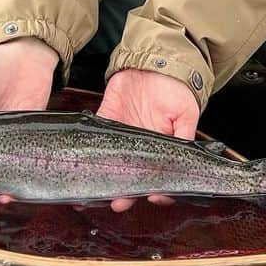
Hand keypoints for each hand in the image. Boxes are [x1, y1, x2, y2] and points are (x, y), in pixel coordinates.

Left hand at [97, 67, 199, 212]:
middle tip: (119, 203)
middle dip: (125, 193)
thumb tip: (185, 164)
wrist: (155, 61)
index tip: (152, 198)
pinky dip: (84, 157)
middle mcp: (140, 148)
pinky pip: (93, 142)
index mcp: (161, 148)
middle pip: (131, 177)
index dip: (156, 191)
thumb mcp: (187, 114)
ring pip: (110, 166)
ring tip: (93, 196)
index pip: (159, 177)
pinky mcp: (105, 122)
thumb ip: (184, 138)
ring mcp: (120, 137)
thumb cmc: (176, 88)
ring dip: (102, 182)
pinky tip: (79, 171)